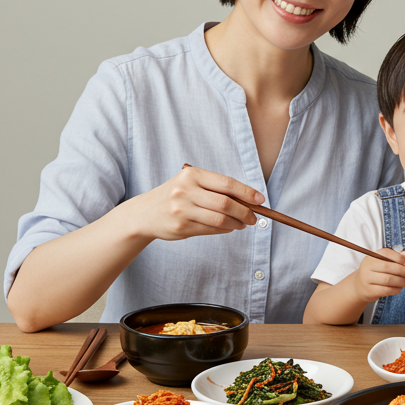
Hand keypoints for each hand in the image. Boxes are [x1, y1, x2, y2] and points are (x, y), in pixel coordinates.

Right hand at [117, 165, 262, 241]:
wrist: (144, 213)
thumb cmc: (175, 196)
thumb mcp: (191, 183)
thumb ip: (216, 189)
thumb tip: (249, 199)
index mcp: (192, 175)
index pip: (226, 184)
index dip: (247, 192)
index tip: (260, 200)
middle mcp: (185, 190)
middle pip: (226, 203)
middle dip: (245, 212)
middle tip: (253, 217)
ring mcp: (182, 210)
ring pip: (220, 219)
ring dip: (237, 223)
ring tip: (243, 223)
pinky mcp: (181, 227)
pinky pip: (211, 229)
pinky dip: (225, 229)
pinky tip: (229, 227)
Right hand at [355, 248, 404, 302]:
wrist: (359, 286)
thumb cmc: (375, 272)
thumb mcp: (382, 262)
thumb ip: (394, 257)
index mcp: (371, 257)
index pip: (386, 253)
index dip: (399, 257)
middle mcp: (367, 266)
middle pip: (388, 267)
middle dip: (403, 271)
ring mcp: (367, 279)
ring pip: (389, 280)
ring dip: (402, 281)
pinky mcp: (370, 291)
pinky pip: (387, 290)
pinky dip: (396, 289)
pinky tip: (400, 288)